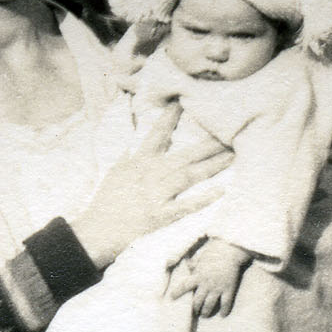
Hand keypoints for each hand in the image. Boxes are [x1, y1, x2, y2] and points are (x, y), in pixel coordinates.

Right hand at [72, 108, 231, 269]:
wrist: (98, 230)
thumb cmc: (106, 200)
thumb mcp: (115, 171)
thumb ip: (129, 156)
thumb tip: (135, 144)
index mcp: (140, 161)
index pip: (157, 133)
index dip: (170, 117)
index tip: (183, 101)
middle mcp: (151, 174)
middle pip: (186, 154)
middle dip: (209, 143)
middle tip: (230, 132)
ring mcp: (157, 194)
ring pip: (190, 175)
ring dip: (213, 165)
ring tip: (233, 155)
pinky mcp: (161, 215)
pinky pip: (186, 205)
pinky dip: (203, 198)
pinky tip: (221, 190)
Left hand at [166, 238, 252, 316]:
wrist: (230, 251)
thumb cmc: (214, 251)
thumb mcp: (201, 257)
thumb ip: (194, 264)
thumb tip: (187, 265)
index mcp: (198, 275)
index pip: (184, 286)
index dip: (177, 292)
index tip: (171, 298)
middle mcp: (206, 284)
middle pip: (197, 301)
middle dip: (195, 308)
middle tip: (195, 311)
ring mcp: (217, 288)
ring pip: (209, 305)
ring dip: (206, 312)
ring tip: (204, 315)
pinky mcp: (228, 289)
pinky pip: (225, 304)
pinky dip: (224, 310)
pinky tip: (223, 315)